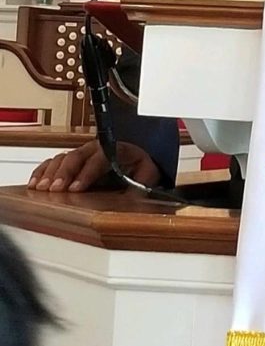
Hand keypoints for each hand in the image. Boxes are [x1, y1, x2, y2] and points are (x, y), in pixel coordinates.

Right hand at [27, 140, 160, 193]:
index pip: (101, 157)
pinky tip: (35, 183)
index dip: (87, 172)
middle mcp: (97, 149)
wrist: (137, 161)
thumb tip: (136, 196)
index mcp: (118, 150)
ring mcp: (83, 154)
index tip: (77, 187)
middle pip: (77, 155)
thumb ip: (142, 184)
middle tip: (55, 189)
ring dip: (50, 172)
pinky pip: (54, 162)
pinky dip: (43, 171)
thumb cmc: (140, 168)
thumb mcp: (147, 175)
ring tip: (41, 188)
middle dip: (65, 172)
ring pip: (63, 157)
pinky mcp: (73, 162)